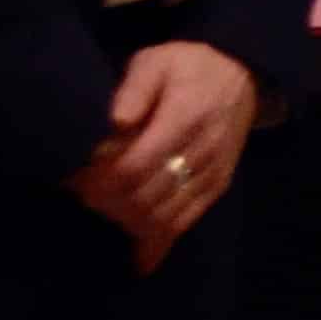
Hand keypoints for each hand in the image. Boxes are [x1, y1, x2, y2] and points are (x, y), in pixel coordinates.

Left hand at [70, 40, 257, 270]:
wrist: (243, 74)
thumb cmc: (189, 67)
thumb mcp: (157, 60)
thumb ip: (134, 88)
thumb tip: (116, 123)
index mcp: (185, 116)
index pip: (136, 166)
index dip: (102, 182)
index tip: (77, 182)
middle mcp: (202, 150)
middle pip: (147, 197)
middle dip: (109, 204)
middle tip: (83, 197)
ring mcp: (212, 173)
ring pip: (165, 216)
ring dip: (128, 223)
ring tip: (105, 212)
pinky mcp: (217, 187)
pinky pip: (186, 223)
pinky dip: (158, 242)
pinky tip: (138, 259)